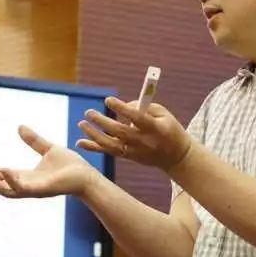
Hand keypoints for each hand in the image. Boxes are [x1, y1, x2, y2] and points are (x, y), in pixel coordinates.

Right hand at [0, 125, 98, 198]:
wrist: (87, 174)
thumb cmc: (71, 165)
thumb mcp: (48, 149)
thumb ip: (34, 140)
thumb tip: (19, 126)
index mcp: (28, 177)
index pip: (4, 177)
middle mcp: (29, 186)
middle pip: (2, 187)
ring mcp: (35, 190)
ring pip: (8, 191)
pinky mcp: (43, 190)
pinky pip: (24, 188)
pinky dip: (12, 180)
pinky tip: (4, 169)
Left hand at [77, 97, 192, 171]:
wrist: (176, 156)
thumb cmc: (169, 129)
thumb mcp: (164, 114)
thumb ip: (145, 107)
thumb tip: (124, 105)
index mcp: (155, 128)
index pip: (136, 118)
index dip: (122, 109)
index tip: (108, 100)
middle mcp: (144, 141)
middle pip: (120, 132)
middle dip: (102, 122)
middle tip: (89, 112)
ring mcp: (135, 151)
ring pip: (111, 145)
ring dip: (94, 135)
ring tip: (82, 123)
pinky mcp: (129, 156)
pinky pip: (109, 152)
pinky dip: (93, 147)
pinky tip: (80, 142)